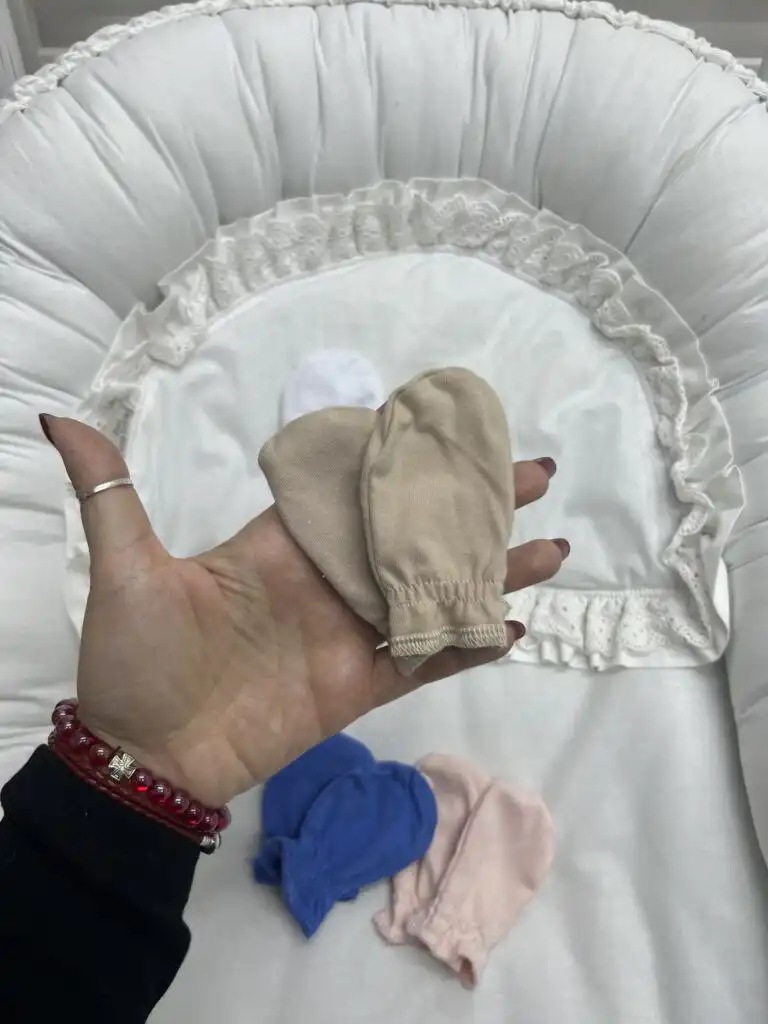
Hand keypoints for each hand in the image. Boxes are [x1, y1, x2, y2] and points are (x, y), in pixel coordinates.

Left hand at [43, 416, 566, 807]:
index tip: (458, 426)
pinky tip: (513, 625)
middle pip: (418, 530)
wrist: (145, 755)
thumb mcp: (125, 566)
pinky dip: (468, 644)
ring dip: (493, 569)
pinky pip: (426, 660)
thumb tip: (54, 418)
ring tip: (553, 547)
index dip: (410, 456)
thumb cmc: (136, 658)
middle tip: (538, 472)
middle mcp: (329, 579)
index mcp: (285, 542)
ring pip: (436, 590)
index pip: (361, 485)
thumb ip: (108, 490)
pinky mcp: (360, 686)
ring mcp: (351, 634)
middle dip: (478, 502)